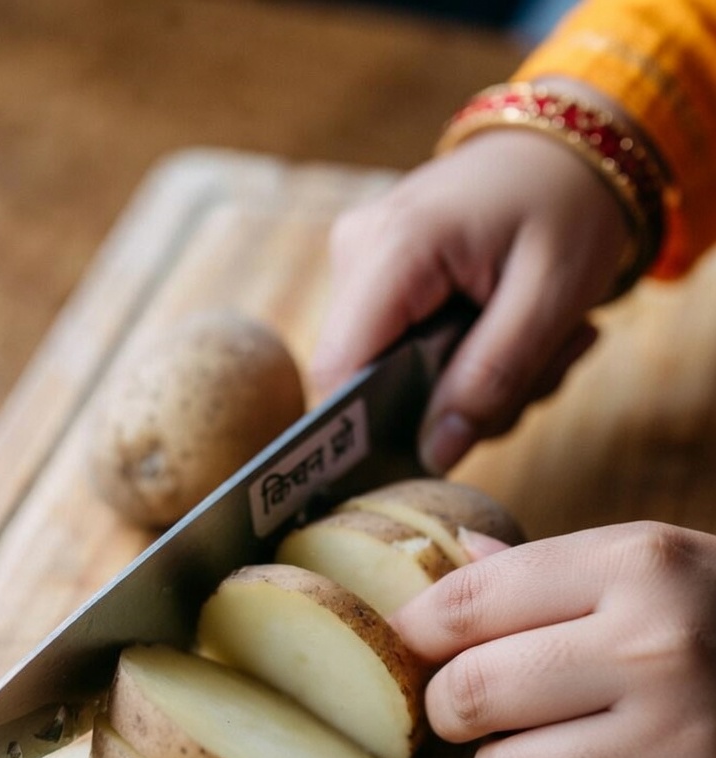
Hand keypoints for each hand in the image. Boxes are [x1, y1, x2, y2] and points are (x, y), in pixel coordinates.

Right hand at [311, 127, 629, 471]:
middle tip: (536, 371)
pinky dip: (464, 363)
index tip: (435, 455)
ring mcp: (363, 264)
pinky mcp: (380, 279)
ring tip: (537, 343)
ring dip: (472, 384)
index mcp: (392, 247)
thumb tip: (434, 456)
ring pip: (394, 376)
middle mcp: (357, 253)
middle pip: (373, 383)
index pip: (340, 374)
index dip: (371, 432)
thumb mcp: (551, 298)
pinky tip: (510, 334)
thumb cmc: (569, 206)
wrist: (571, 147)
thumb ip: (492, 379)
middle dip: (456, 401)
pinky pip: (406, 355)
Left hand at [392, 522, 715, 757]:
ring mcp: (683, 745)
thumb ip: (547, 566)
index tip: (415, 644)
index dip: (417, 630)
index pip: (466, 604)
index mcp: (639, 567)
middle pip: (470, 697)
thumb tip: (450, 561)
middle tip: (469, 703)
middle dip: (450, 706)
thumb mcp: (653, 559)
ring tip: (543, 745)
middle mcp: (658, 651)